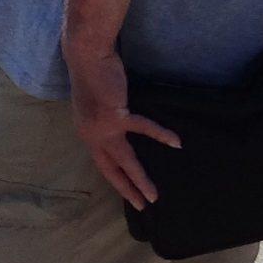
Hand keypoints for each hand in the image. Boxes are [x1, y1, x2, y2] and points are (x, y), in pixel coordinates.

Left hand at [64, 44, 179, 209]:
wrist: (88, 57)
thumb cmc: (95, 77)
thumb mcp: (97, 106)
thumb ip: (106, 120)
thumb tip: (120, 125)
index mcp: (86, 133)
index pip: (102, 163)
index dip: (116, 179)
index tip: (128, 195)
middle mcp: (91, 135)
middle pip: (110, 169)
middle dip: (126, 189)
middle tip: (141, 205)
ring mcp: (102, 127)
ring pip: (124, 160)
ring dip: (139, 179)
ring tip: (154, 194)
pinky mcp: (115, 115)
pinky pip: (142, 128)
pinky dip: (159, 134)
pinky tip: (175, 141)